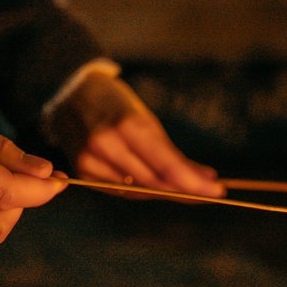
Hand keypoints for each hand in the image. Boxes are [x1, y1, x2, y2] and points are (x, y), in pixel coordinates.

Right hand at [42, 62, 224, 197]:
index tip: (218, 191)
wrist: (69, 91)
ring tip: (190, 192)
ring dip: (167, 193)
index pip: (167, 166)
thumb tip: (208, 179)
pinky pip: (120, 191)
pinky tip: (159, 189)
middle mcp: (106, 145)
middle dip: (185, 192)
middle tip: (209, 195)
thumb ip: (173, 153)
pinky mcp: (81, 171)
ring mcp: (90, 161)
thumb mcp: (146, 118)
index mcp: (127, 126)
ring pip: (138, 191)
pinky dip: (143, 191)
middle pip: (154, 183)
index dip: (194, 184)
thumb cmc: (115, 102)